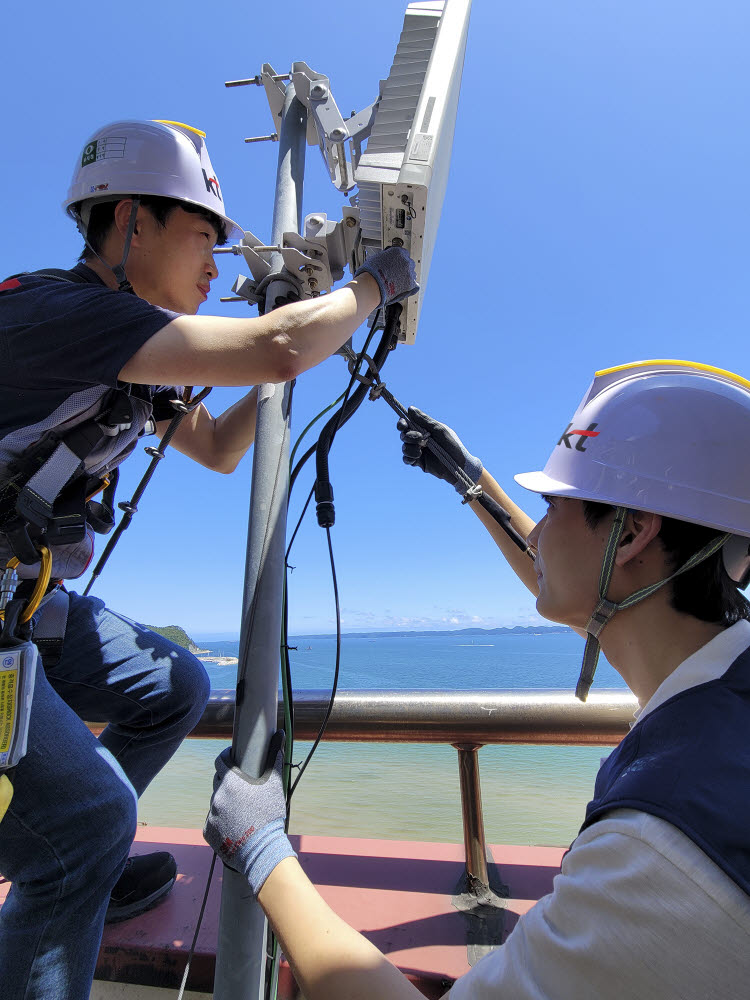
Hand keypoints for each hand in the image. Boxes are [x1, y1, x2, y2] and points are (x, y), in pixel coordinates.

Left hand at [203, 731, 295, 895]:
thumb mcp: (273, 783)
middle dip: (227, 781)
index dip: (227, 758)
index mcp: (230, 781)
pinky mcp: (208, 831)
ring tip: (241, 810)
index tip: (234, 759)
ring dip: (225, 801)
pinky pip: (213, 820)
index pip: (221, 761)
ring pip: (216, 801)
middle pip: (218, 781)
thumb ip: (273, 757)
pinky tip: (235, 825)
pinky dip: (221, 820)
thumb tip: (279, 733)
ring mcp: (211, 814)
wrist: (262, 851)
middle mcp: (217, 795)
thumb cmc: (269, 814)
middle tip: (242, 789)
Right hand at [354, 246, 418, 306]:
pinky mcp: (411, 284)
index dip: (399, 259)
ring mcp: (409, 272)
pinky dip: (410, 286)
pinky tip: (404, 287)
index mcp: (398, 252)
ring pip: (412, 273)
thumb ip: (387, 256)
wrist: (371, 286)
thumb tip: (388, 257)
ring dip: (406, 276)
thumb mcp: (377, 258)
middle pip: (409, 263)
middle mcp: (406, 260)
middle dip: (403, 268)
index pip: (404, 253)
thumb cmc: (371, 273)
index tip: (397, 263)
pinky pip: (415, 284)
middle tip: (396, 273)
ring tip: (397, 282)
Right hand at [398, 406, 482, 493]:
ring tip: (420, 451)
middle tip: (420, 439)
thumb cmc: (452, 445)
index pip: (408, 424)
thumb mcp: (439, 430)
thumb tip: (410, 408)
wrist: (459, 465)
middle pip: (404, 435)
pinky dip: (409, 457)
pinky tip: (417, 457)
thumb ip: (424, 420)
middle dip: (409, 436)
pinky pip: (406, 459)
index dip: (402, 424)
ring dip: (410, 448)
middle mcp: (419, 439)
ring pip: (404, 447)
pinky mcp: (418, 462)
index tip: (403, 425)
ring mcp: (418, 451)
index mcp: (424, 429)